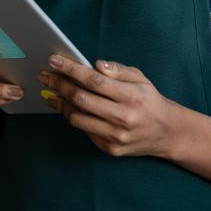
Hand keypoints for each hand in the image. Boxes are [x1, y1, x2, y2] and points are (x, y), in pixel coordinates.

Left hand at [37, 56, 174, 157]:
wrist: (166, 132)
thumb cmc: (148, 99)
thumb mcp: (139, 77)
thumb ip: (117, 70)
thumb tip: (95, 65)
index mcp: (131, 96)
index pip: (94, 81)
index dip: (71, 70)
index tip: (54, 61)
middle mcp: (123, 117)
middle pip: (81, 99)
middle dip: (58, 85)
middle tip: (44, 75)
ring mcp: (116, 136)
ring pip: (78, 118)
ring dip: (60, 103)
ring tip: (50, 91)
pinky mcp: (111, 148)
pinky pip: (84, 131)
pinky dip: (73, 116)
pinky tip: (66, 106)